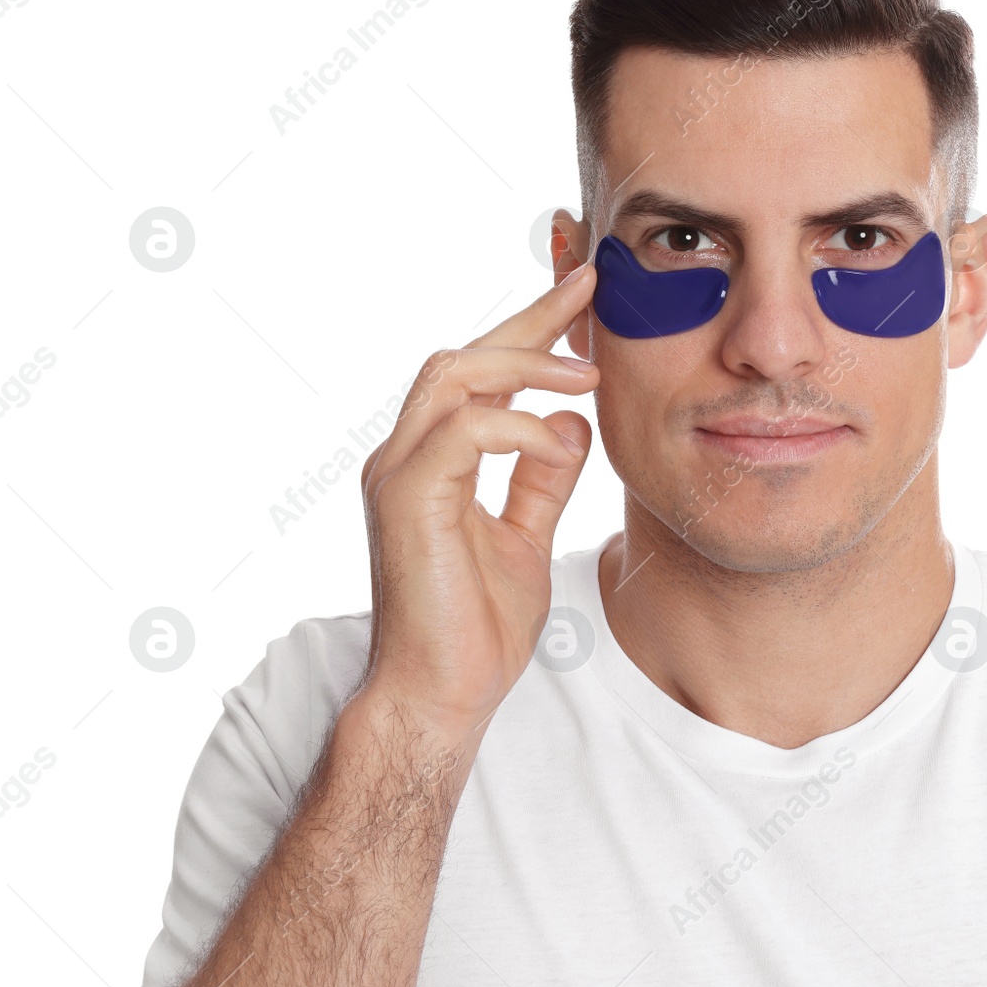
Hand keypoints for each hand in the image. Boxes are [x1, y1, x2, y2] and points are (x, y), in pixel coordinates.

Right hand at [356, 263, 599, 738]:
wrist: (440, 697)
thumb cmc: (475, 629)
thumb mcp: (526, 539)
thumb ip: (542, 480)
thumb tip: (570, 422)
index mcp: (431, 462)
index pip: (479, 374)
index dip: (530, 329)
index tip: (582, 295)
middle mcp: (405, 455)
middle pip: (463, 356)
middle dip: (529, 320)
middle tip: (589, 288)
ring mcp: (397, 473)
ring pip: (454, 376)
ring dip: (525, 364)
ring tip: (587, 373)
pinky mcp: (405, 499)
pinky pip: (464, 431)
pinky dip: (516, 426)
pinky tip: (558, 440)